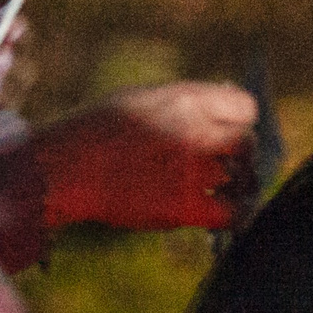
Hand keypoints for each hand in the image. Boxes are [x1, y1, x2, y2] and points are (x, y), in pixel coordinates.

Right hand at [30, 82, 258, 233]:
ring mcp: (191, 171)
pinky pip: (231, 214)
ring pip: (242, 179)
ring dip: (238, 184)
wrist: (65, 168)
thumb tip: (228, 104)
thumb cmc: (100, 131)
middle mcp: (194, 133)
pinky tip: (224, 213)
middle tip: (229, 163)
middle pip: (247, 143)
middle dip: (241, 153)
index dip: (241, 120)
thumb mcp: (144, 98)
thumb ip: (188, 103)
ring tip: (225, 189)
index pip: (246, 107)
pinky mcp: (184, 207)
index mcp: (185, 100)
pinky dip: (234, 214)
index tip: (231, 130)